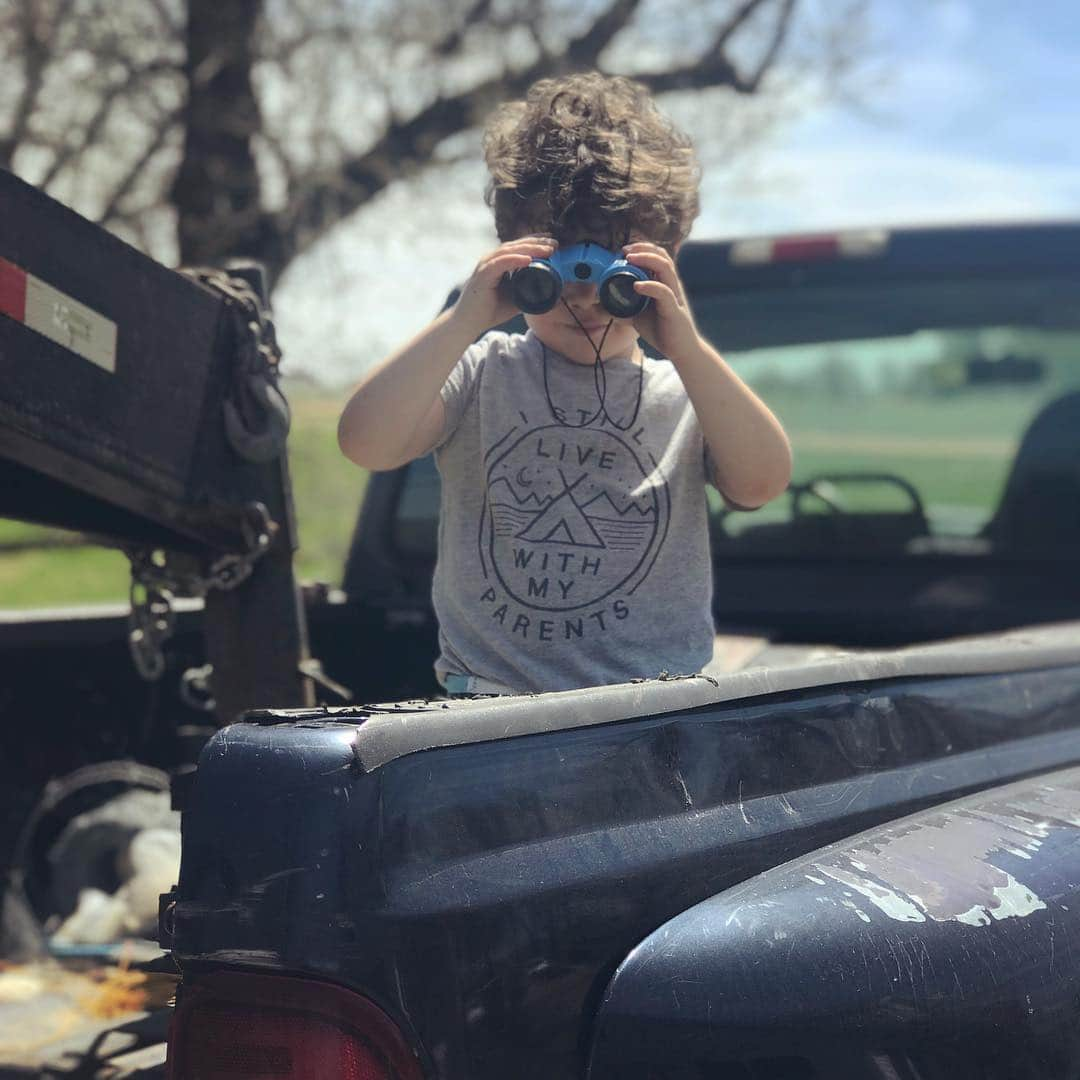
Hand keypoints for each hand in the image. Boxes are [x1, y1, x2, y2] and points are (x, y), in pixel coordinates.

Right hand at [451, 236, 555, 335]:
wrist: (469, 323)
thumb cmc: (489, 311)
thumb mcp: (515, 299)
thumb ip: (528, 292)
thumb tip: (549, 292)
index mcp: (498, 262)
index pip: (518, 247)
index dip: (536, 242)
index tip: (553, 242)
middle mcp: (491, 260)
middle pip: (516, 245)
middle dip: (537, 242)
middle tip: (555, 243)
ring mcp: (486, 265)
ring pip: (510, 251)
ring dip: (531, 248)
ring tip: (547, 249)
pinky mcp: (483, 275)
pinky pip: (501, 263)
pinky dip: (515, 260)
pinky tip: (528, 259)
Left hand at [623, 242, 702, 362]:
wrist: (680, 350)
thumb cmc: (662, 330)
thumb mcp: (639, 316)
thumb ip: (626, 307)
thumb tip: (606, 304)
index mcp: (665, 283)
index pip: (657, 256)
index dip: (642, 249)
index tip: (623, 251)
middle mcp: (672, 285)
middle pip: (662, 256)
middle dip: (643, 248)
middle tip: (624, 250)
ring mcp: (674, 295)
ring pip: (665, 268)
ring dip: (647, 259)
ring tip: (630, 259)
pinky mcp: (674, 309)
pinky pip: (664, 292)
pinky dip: (650, 286)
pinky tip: (636, 285)